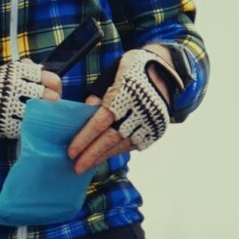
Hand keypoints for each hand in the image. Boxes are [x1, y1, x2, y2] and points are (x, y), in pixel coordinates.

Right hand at [0, 56, 60, 138]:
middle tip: (50, 107)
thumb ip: (23, 69)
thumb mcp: (3, 71)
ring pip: (40, 112)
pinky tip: (28, 124)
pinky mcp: (6, 124)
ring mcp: (12, 106)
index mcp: (18, 72)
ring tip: (41, 116)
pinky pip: (25, 126)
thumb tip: (40, 66)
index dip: (55, 87)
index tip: (53, 92)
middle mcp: (17, 87)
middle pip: (50, 97)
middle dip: (53, 103)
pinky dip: (29, 125)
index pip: (50, 78)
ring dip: (43, 115)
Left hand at [67, 48, 177, 172]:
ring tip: (86, 166)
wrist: (166, 72)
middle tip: (77, 167)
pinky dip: (117, 152)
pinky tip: (104, 157)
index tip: (71, 152)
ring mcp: (148, 123)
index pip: (100, 122)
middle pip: (111, 139)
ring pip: (122, 145)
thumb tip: (84, 112)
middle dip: (92, 154)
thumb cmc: (132, 70)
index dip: (85, 138)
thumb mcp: (112, 74)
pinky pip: (133, 145)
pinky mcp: (155, 131)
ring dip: (103, 156)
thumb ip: (98, 94)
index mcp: (124, 96)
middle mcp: (138, 112)